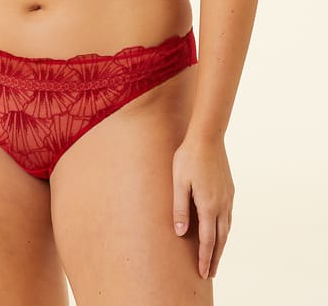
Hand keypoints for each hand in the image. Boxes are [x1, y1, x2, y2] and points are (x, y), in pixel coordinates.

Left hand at [172, 136, 233, 278]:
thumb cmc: (188, 157)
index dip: (205, 258)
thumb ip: (180, 208)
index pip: (208, 240)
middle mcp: (222, 204)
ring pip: (227, 228)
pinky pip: (229, 216)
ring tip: (216, 256)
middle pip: (221, 238)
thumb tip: (180, 232)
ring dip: (222, 245)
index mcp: (209, 205)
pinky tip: (221, 230)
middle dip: (215, 257)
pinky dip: (225, 229)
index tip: (203, 273)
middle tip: (211, 273)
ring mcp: (228, 196)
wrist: (208, 136)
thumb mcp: (178, 182)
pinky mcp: (229, 189)